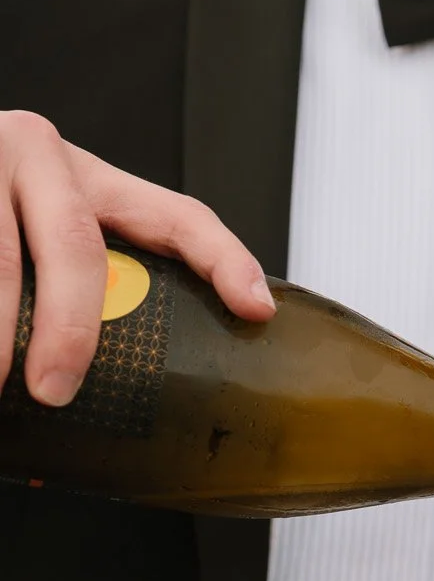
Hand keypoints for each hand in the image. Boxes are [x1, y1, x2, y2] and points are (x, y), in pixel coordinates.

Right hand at [0, 111, 275, 405]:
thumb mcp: (31, 223)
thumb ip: (66, 283)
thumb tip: (69, 426)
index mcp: (83, 175)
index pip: (174, 212)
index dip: (223, 258)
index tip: (255, 309)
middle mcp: (33, 153)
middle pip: (76, 248)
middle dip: (70, 329)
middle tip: (57, 392)